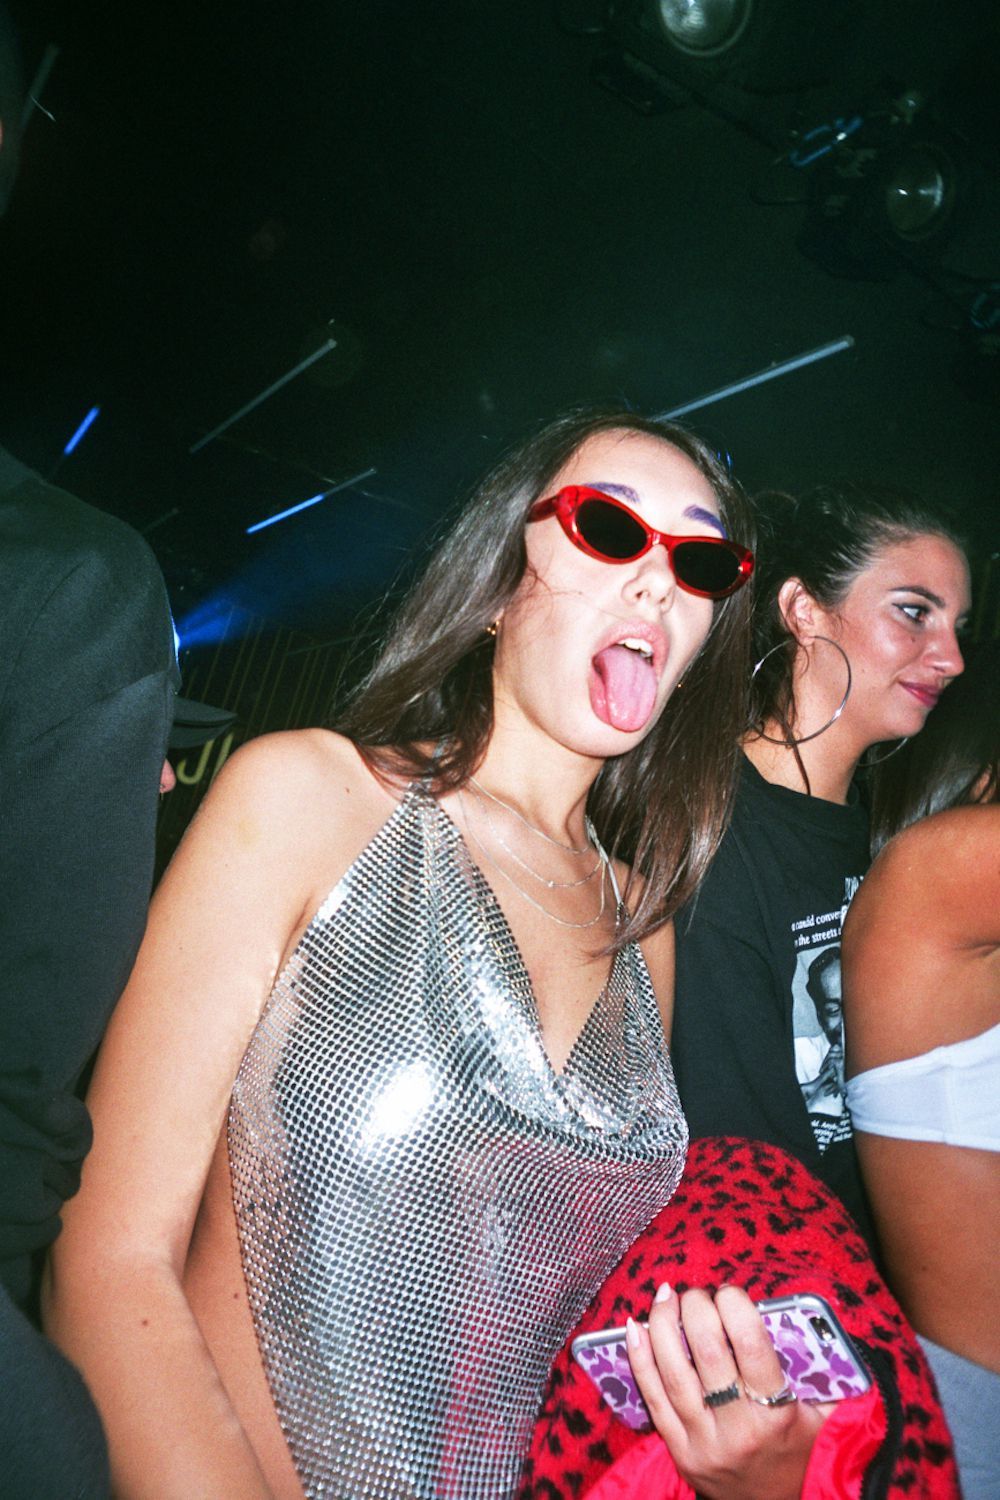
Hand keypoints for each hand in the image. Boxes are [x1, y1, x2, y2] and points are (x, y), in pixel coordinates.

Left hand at [626, 1283, 831, 1499]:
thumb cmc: (803, 1451)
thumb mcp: (826, 1415)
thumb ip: (828, 1370)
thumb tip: (817, 1318)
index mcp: (777, 1414)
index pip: (751, 1344)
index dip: (735, 1305)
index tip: (730, 1292)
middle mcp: (737, 1429)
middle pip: (707, 1352)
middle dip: (697, 1308)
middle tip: (698, 1293)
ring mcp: (703, 1441)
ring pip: (673, 1371)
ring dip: (664, 1324)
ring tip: (666, 1295)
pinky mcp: (678, 1451)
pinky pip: (651, 1397)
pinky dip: (640, 1358)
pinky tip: (635, 1326)